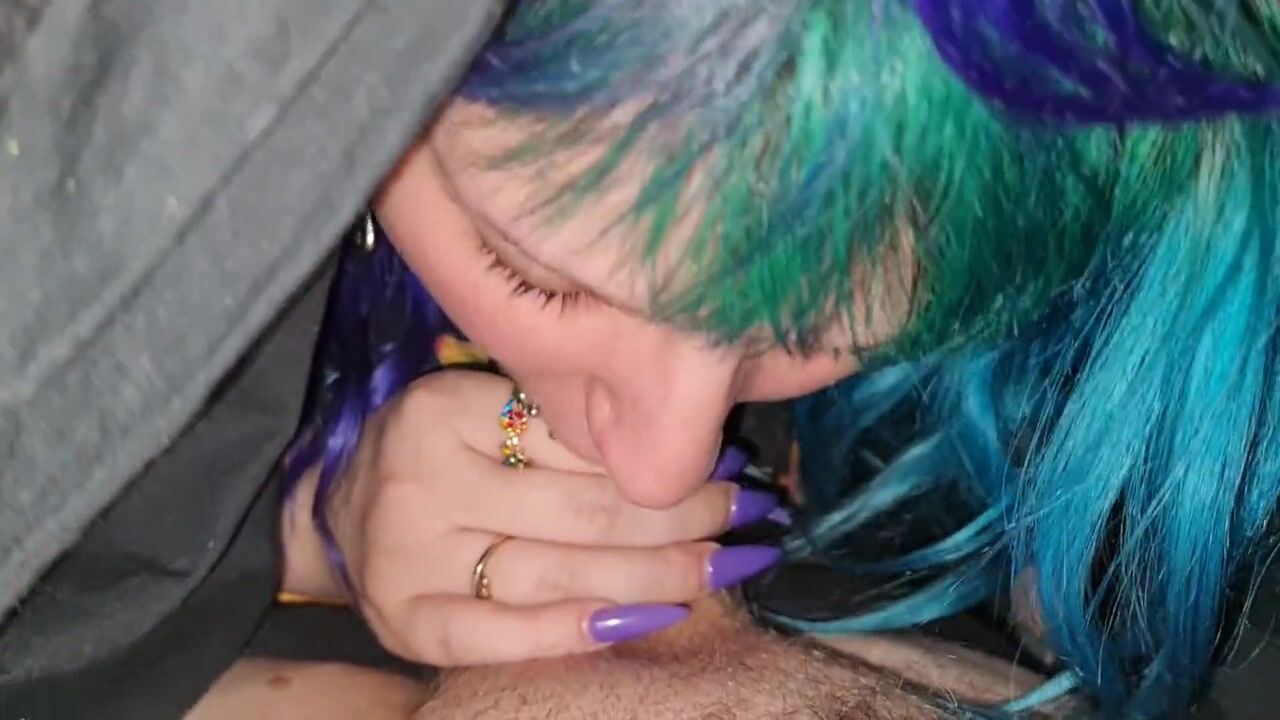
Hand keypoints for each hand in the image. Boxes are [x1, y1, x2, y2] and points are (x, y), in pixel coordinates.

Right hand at [281, 370, 781, 665]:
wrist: (337, 508)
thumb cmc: (437, 450)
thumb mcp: (482, 406)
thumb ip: (559, 416)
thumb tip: (683, 434)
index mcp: (441, 409)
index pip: (575, 439)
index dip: (657, 455)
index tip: (726, 462)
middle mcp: (420, 481)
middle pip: (580, 508)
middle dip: (678, 516)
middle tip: (745, 516)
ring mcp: (409, 558)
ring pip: (557, 571)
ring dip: (655, 572)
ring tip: (724, 565)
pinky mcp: (408, 621)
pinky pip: (504, 635)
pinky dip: (580, 630)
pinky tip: (650, 617)